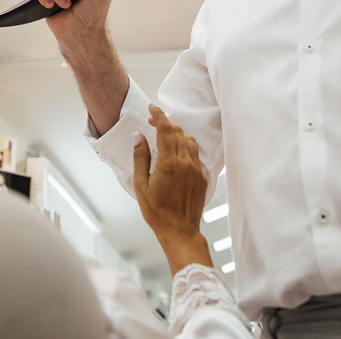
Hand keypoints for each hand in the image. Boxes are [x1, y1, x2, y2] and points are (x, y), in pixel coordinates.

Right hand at [133, 105, 212, 276]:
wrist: (180, 231)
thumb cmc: (157, 212)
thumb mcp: (141, 185)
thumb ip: (140, 158)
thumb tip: (138, 137)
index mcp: (169, 163)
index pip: (165, 129)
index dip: (159, 115)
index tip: (152, 108)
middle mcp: (185, 162)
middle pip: (178, 132)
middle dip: (166, 122)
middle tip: (154, 121)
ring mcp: (196, 170)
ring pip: (189, 141)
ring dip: (177, 133)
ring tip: (165, 135)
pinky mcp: (202, 177)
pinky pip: (195, 154)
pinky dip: (185, 146)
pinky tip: (177, 153)